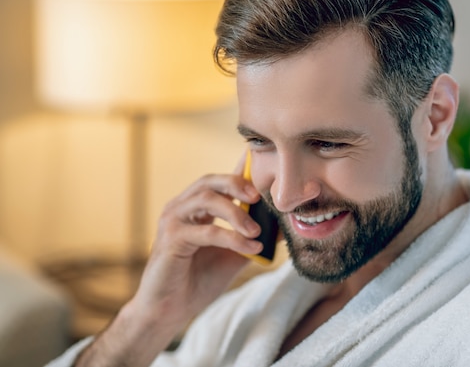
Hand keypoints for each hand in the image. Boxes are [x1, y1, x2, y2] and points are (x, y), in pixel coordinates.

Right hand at [75, 160, 262, 365]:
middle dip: (237, 184)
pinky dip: (232, 238)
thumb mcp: (234, 255)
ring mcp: (173, 221)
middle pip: (209, 181)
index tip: (266, 181)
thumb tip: (284, 226)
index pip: (218, 182)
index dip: (241, 176)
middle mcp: (180, 208)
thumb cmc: (198, 280)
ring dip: (237, 213)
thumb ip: (253, 238)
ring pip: (207, 200)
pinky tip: (250, 247)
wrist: (169, 311)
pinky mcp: (171, 239)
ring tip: (256, 231)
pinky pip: (207, 232)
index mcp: (194, 208)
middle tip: (259, 196)